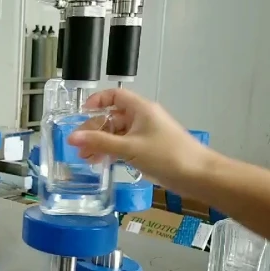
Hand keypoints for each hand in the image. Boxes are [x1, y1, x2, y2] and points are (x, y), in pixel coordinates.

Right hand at [67, 88, 209, 193]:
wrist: (197, 175)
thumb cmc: (165, 155)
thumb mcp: (129, 148)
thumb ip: (100, 142)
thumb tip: (72, 137)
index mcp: (140, 109)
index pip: (115, 96)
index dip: (97, 101)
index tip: (81, 114)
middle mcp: (142, 118)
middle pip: (112, 118)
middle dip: (94, 130)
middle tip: (78, 146)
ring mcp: (145, 135)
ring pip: (116, 134)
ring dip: (100, 144)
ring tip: (85, 158)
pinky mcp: (147, 150)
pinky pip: (124, 146)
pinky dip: (111, 152)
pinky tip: (100, 162)